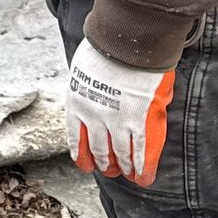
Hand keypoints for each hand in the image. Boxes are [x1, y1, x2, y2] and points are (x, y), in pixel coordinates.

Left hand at [66, 41, 175, 187]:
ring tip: (126, 173)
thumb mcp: (84, 69)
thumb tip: (94, 95)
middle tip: (108, 170)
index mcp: (76, 103)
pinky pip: (139, 149)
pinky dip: (141, 165)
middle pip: (97, 149)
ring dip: (123, 166)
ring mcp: (115, 120)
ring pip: (118, 153)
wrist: (124, 42)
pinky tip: (142, 175)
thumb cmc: (105, 48)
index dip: (81, 154)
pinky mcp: (137, 119)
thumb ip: (89, 87)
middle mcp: (92, 117)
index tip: (84, 164)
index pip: (75, 137)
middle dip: (103, 163)